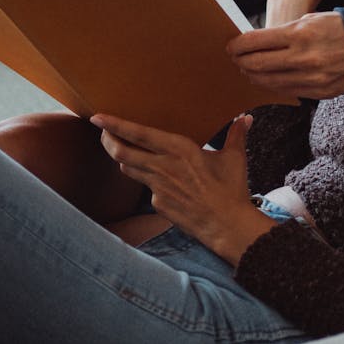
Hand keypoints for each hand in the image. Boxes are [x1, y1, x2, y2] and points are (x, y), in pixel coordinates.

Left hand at [90, 113, 274, 265]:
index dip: (115, 125)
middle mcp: (164, 167)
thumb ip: (236, 134)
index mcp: (180, 149)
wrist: (227, 226)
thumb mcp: (235, 157)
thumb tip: (246, 117)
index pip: (139, 134)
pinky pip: (146, 187)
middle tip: (101, 130)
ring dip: (122, 158)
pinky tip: (158, 178)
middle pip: (122, 153)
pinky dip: (147, 179)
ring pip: (129, 169)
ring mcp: (158, 188)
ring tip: (121, 148)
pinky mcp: (158, 205)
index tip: (98, 117)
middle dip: (107, 140)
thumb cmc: (231, 189)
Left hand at [227, 12, 343, 98]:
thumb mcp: (313, 19)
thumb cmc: (340, 27)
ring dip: (254, 76)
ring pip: (270, 82)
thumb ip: (286, 32)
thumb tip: (259, 41)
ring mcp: (311, 78)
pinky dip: (273, 85)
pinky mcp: (319, 92)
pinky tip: (267, 79)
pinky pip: (287, 91)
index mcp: (301, 33)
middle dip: (241, 61)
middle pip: (258, 64)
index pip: (258, 41)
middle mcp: (304, 57)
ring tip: (247, 69)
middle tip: (235, 58)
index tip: (231, 45)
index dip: (239, 45)